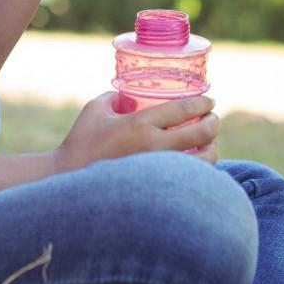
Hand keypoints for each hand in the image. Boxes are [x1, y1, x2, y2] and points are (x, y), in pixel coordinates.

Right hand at [51, 92, 219, 172]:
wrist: (69, 180)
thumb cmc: (80, 141)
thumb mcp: (95, 108)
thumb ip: (116, 97)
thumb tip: (131, 94)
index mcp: (139, 123)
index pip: (184, 109)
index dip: (203, 103)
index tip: (210, 102)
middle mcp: (154, 147)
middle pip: (201, 134)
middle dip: (214, 124)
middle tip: (214, 120)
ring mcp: (158, 171)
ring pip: (203, 162)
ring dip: (212, 150)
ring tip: (210, 144)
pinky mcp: (158, 189)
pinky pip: (190, 180)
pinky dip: (200, 171)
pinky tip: (197, 166)